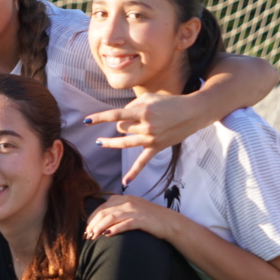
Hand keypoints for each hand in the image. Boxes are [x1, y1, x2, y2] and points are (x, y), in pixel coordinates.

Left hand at [83, 194, 178, 241]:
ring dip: (99, 228)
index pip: (101, 207)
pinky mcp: (141, 220)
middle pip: (103, 212)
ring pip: (110, 218)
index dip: (91, 218)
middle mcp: (128, 202)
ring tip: (92, 237)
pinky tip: (107, 235)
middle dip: (92, 224)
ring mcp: (134, 210)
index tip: (86, 229)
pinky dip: (114, 229)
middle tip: (86, 235)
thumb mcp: (132, 209)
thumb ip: (118, 210)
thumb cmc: (149, 218)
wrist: (169, 222)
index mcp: (123, 198)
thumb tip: (102, 220)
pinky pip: (124, 224)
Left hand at [85, 92, 199, 183]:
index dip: (100, 118)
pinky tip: (125, 182)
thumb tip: (119, 117)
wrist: (193, 112)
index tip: (87, 121)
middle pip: (121, 128)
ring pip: (125, 142)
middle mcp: (147, 126)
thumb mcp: (149, 98)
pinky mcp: (157, 147)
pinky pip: (143, 162)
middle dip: (121, 123)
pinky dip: (134, 172)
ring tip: (99, 142)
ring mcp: (151, 139)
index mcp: (144, 111)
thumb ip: (132, 106)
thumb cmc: (169, 102)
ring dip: (111, 143)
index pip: (116, 115)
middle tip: (129, 119)